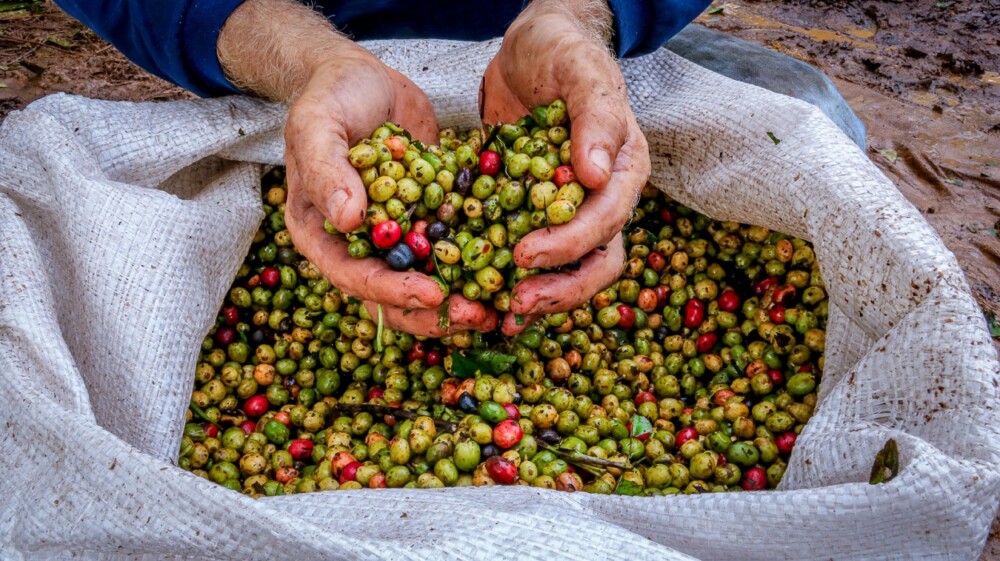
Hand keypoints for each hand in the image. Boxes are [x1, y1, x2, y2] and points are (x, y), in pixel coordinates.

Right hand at [219, 0, 496, 335]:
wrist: (364, 78)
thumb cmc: (331, 96)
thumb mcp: (318, 124)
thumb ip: (327, 170)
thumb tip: (348, 221)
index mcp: (320, 233)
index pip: (353, 276)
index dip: (392, 292)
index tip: (433, 295)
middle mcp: (356, 245)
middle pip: (391, 297)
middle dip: (433, 312)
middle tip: (476, 315)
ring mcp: (394, 236)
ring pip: (424, 283)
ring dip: (458, 301)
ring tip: (495, 310)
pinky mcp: (427, 220)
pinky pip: (450, 250)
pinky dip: (475, 265)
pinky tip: (510, 270)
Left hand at [481, 0, 650, 332]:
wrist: (531, 49)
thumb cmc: (561, 51)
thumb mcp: (578, 71)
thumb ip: (594, 116)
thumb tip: (594, 173)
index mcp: (622, 169)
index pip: (606, 220)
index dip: (568, 244)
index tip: (525, 254)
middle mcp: (603, 197)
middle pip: (597, 260)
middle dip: (560, 288)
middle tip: (517, 302)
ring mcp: (571, 210)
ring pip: (570, 270)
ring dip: (541, 296)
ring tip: (505, 315)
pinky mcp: (538, 214)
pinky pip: (534, 255)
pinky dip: (513, 278)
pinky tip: (485, 295)